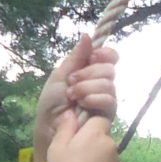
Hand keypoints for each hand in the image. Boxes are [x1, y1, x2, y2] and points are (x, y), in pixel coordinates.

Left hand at [36, 36, 119, 161]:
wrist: (50, 126)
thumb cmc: (52, 102)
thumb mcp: (61, 74)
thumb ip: (76, 56)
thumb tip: (87, 36)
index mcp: (90, 70)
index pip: (110, 56)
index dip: (104, 54)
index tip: (92, 57)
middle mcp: (101, 82)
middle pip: (109, 68)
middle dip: (88, 74)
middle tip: (72, 83)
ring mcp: (106, 98)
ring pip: (108, 83)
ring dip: (86, 88)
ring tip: (73, 96)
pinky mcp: (109, 113)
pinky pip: (109, 99)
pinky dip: (93, 99)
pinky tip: (82, 105)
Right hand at [45, 107, 119, 161]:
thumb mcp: (57, 147)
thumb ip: (66, 128)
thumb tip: (71, 113)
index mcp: (96, 133)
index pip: (99, 118)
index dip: (89, 123)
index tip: (76, 134)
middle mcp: (110, 144)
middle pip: (102, 136)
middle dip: (91, 140)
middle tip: (74, 154)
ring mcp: (116, 161)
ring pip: (105, 152)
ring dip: (95, 155)